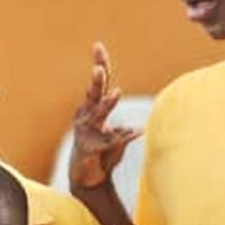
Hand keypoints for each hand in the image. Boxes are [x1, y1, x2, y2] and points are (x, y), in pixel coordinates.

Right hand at [69, 42, 141, 191]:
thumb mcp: (112, 134)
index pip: (97, 84)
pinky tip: (136, 131)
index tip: (97, 46)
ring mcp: (86, 133)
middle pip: (93, 95)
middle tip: (98, 68)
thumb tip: (138, 125)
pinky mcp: (89, 149)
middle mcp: (86, 117)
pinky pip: (108, 141)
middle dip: (96, 81)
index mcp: (91, 109)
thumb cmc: (101, 152)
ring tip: (117, 92)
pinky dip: (123, 136)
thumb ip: (122, 126)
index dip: (99, 64)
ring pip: (98, 115)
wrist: (88, 179)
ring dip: (108, 103)